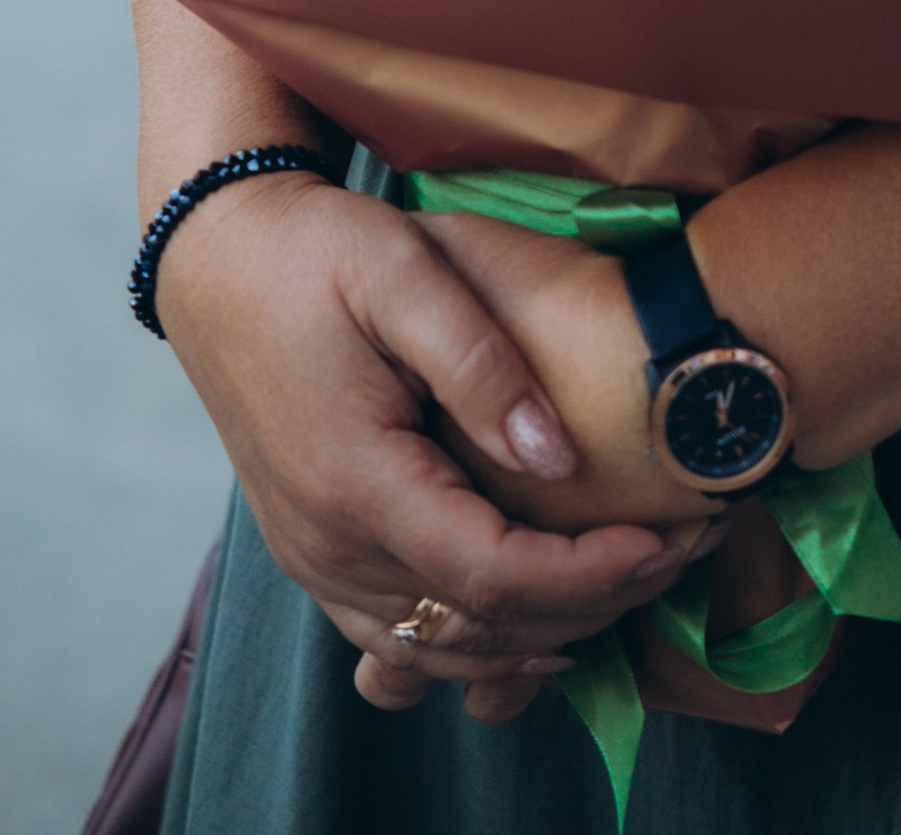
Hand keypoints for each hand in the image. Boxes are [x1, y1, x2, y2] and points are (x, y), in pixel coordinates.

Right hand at [154, 169, 717, 725]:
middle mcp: (327, 543)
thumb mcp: (403, 270)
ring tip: (630, 585)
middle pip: (476, 624)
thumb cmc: (316, 251)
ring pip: (437, 648)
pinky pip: (396, 637)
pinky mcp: (312, 549)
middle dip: (591, 603)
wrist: (218, 261)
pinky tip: (535, 627)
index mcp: (356, 480)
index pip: (491, 572)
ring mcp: (313, 557)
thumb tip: (557, 458)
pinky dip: (475, 644)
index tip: (666, 536)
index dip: (589, 572)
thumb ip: (480, 365)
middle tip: (682, 552)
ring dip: (539, 635)